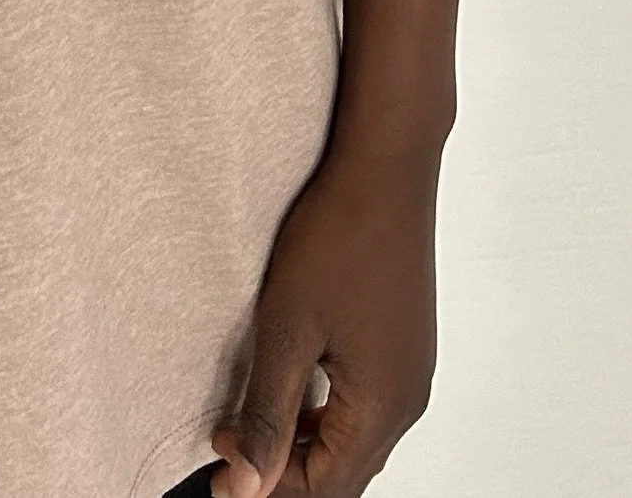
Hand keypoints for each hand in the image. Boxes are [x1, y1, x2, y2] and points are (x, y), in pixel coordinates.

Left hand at [207, 149, 439, 497]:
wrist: (386, 167)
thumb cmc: (341, 235)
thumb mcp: (287, 328)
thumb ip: (267, 414)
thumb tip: (247, 485)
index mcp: (384, 406)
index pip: (325, 486)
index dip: (268, 485)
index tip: (219, 468)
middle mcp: (408, 399)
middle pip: (343, 469)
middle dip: (283, 466)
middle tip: (228, 441)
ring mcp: (412, 371)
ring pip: (354, 438)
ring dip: (302, 438)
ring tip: (249, 414)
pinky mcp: (405, 345)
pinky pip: (365, 404)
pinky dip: (325, 409)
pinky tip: (292, 383)